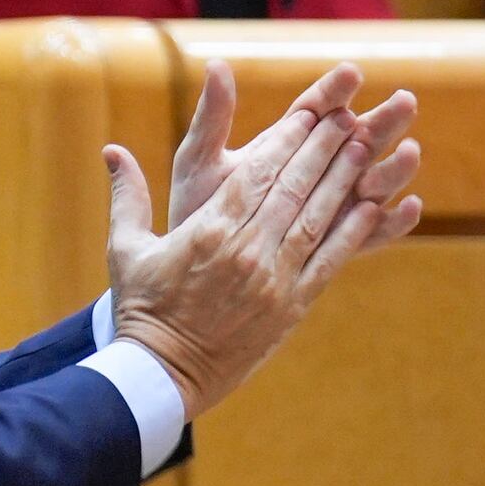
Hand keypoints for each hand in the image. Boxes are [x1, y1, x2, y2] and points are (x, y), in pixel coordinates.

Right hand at [103, 63, 422, 416]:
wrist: (161, 374)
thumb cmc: (142, 308)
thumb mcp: (126, 249)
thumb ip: (128, 196)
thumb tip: (112, 151)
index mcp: (208, 230)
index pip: (256, 173)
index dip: (287, 139)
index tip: (311, 112)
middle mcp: (246, 249)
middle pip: (293, 187)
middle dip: (323, 148)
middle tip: (349, 117)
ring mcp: (273, 278)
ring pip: (316, 217)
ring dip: (343, 180)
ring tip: (366, 147)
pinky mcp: (291, 306)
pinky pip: (328, 261)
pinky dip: (352, 232)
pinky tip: (372, 207)